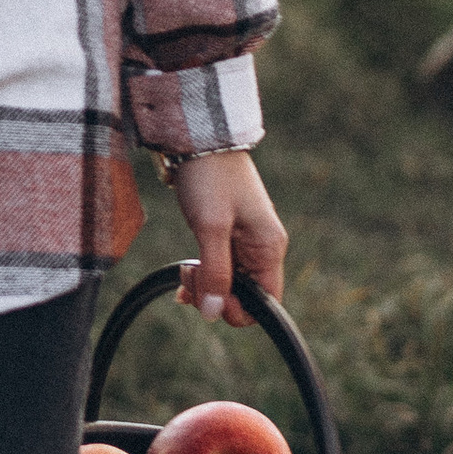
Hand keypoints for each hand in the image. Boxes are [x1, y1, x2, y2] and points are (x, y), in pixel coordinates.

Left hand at [166, 148, 286, 323]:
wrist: (197, 139)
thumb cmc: (209, 177)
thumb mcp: (211, 227)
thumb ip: (215, 272)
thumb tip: (214, 313)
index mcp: (269, 247)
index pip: (266, 302)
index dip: (237, 309)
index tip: (208, 296)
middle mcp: (262, 248)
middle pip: (244, 294)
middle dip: (215, 295)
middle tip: (189, 276)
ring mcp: (244, 241)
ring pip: (228, 282)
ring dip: (205, 284)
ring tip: (183, 271)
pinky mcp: (226, 234)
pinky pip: (219, 266)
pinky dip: (202, 272)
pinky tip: (185, 272)